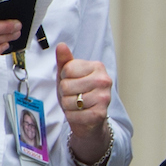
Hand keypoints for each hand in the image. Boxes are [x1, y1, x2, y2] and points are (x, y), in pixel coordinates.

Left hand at [56, 43, 113, 165]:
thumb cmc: (78, 94)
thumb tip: (61, 46)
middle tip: (74, 96)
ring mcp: (104, 97)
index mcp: (97, 67)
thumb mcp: (69, 75)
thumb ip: (65, 60)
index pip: (67, 69)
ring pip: (69, 101)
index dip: (64, 78)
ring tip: (77, 105)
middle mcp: (104, 80)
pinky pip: (73, 114)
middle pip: (66, 85)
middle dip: (65, 93)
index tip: (73, 82)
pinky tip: (79, 114)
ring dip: (68, 106)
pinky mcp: (100, 114)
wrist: (90, 119)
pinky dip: (72, 116)